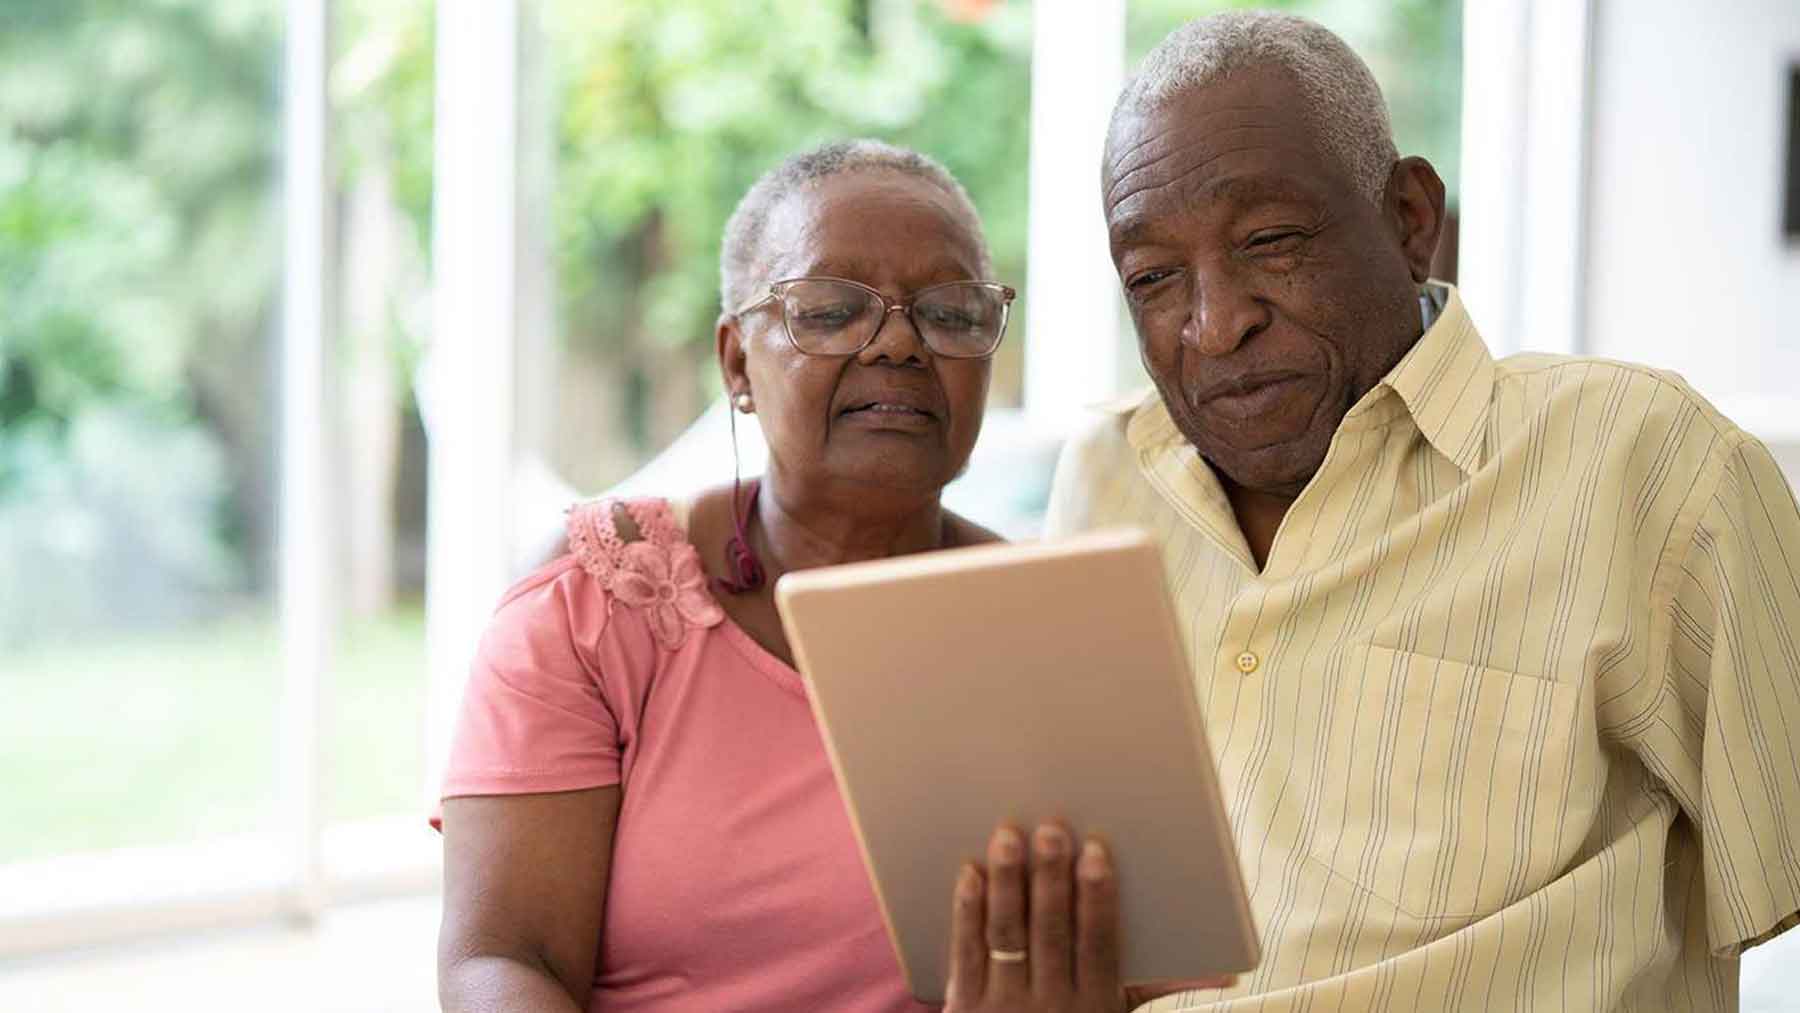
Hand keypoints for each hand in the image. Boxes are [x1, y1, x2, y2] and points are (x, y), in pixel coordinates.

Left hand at [943, 823, 1235, 1011]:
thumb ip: (1162, 985)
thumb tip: (1229, 969)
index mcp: (1097, 1004)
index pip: (1100, 943)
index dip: (1098, 896)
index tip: (1097, 850)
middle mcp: (1052, 1005)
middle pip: (1053, 931)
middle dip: (1053, 877)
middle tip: (1053, 828)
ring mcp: (1005, 1005)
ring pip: (1008, 935)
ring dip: (1009, 883)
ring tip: (1008, 836)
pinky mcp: (963, 1006)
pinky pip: (966, 953)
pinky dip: (968, 911)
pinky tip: (969, 872)